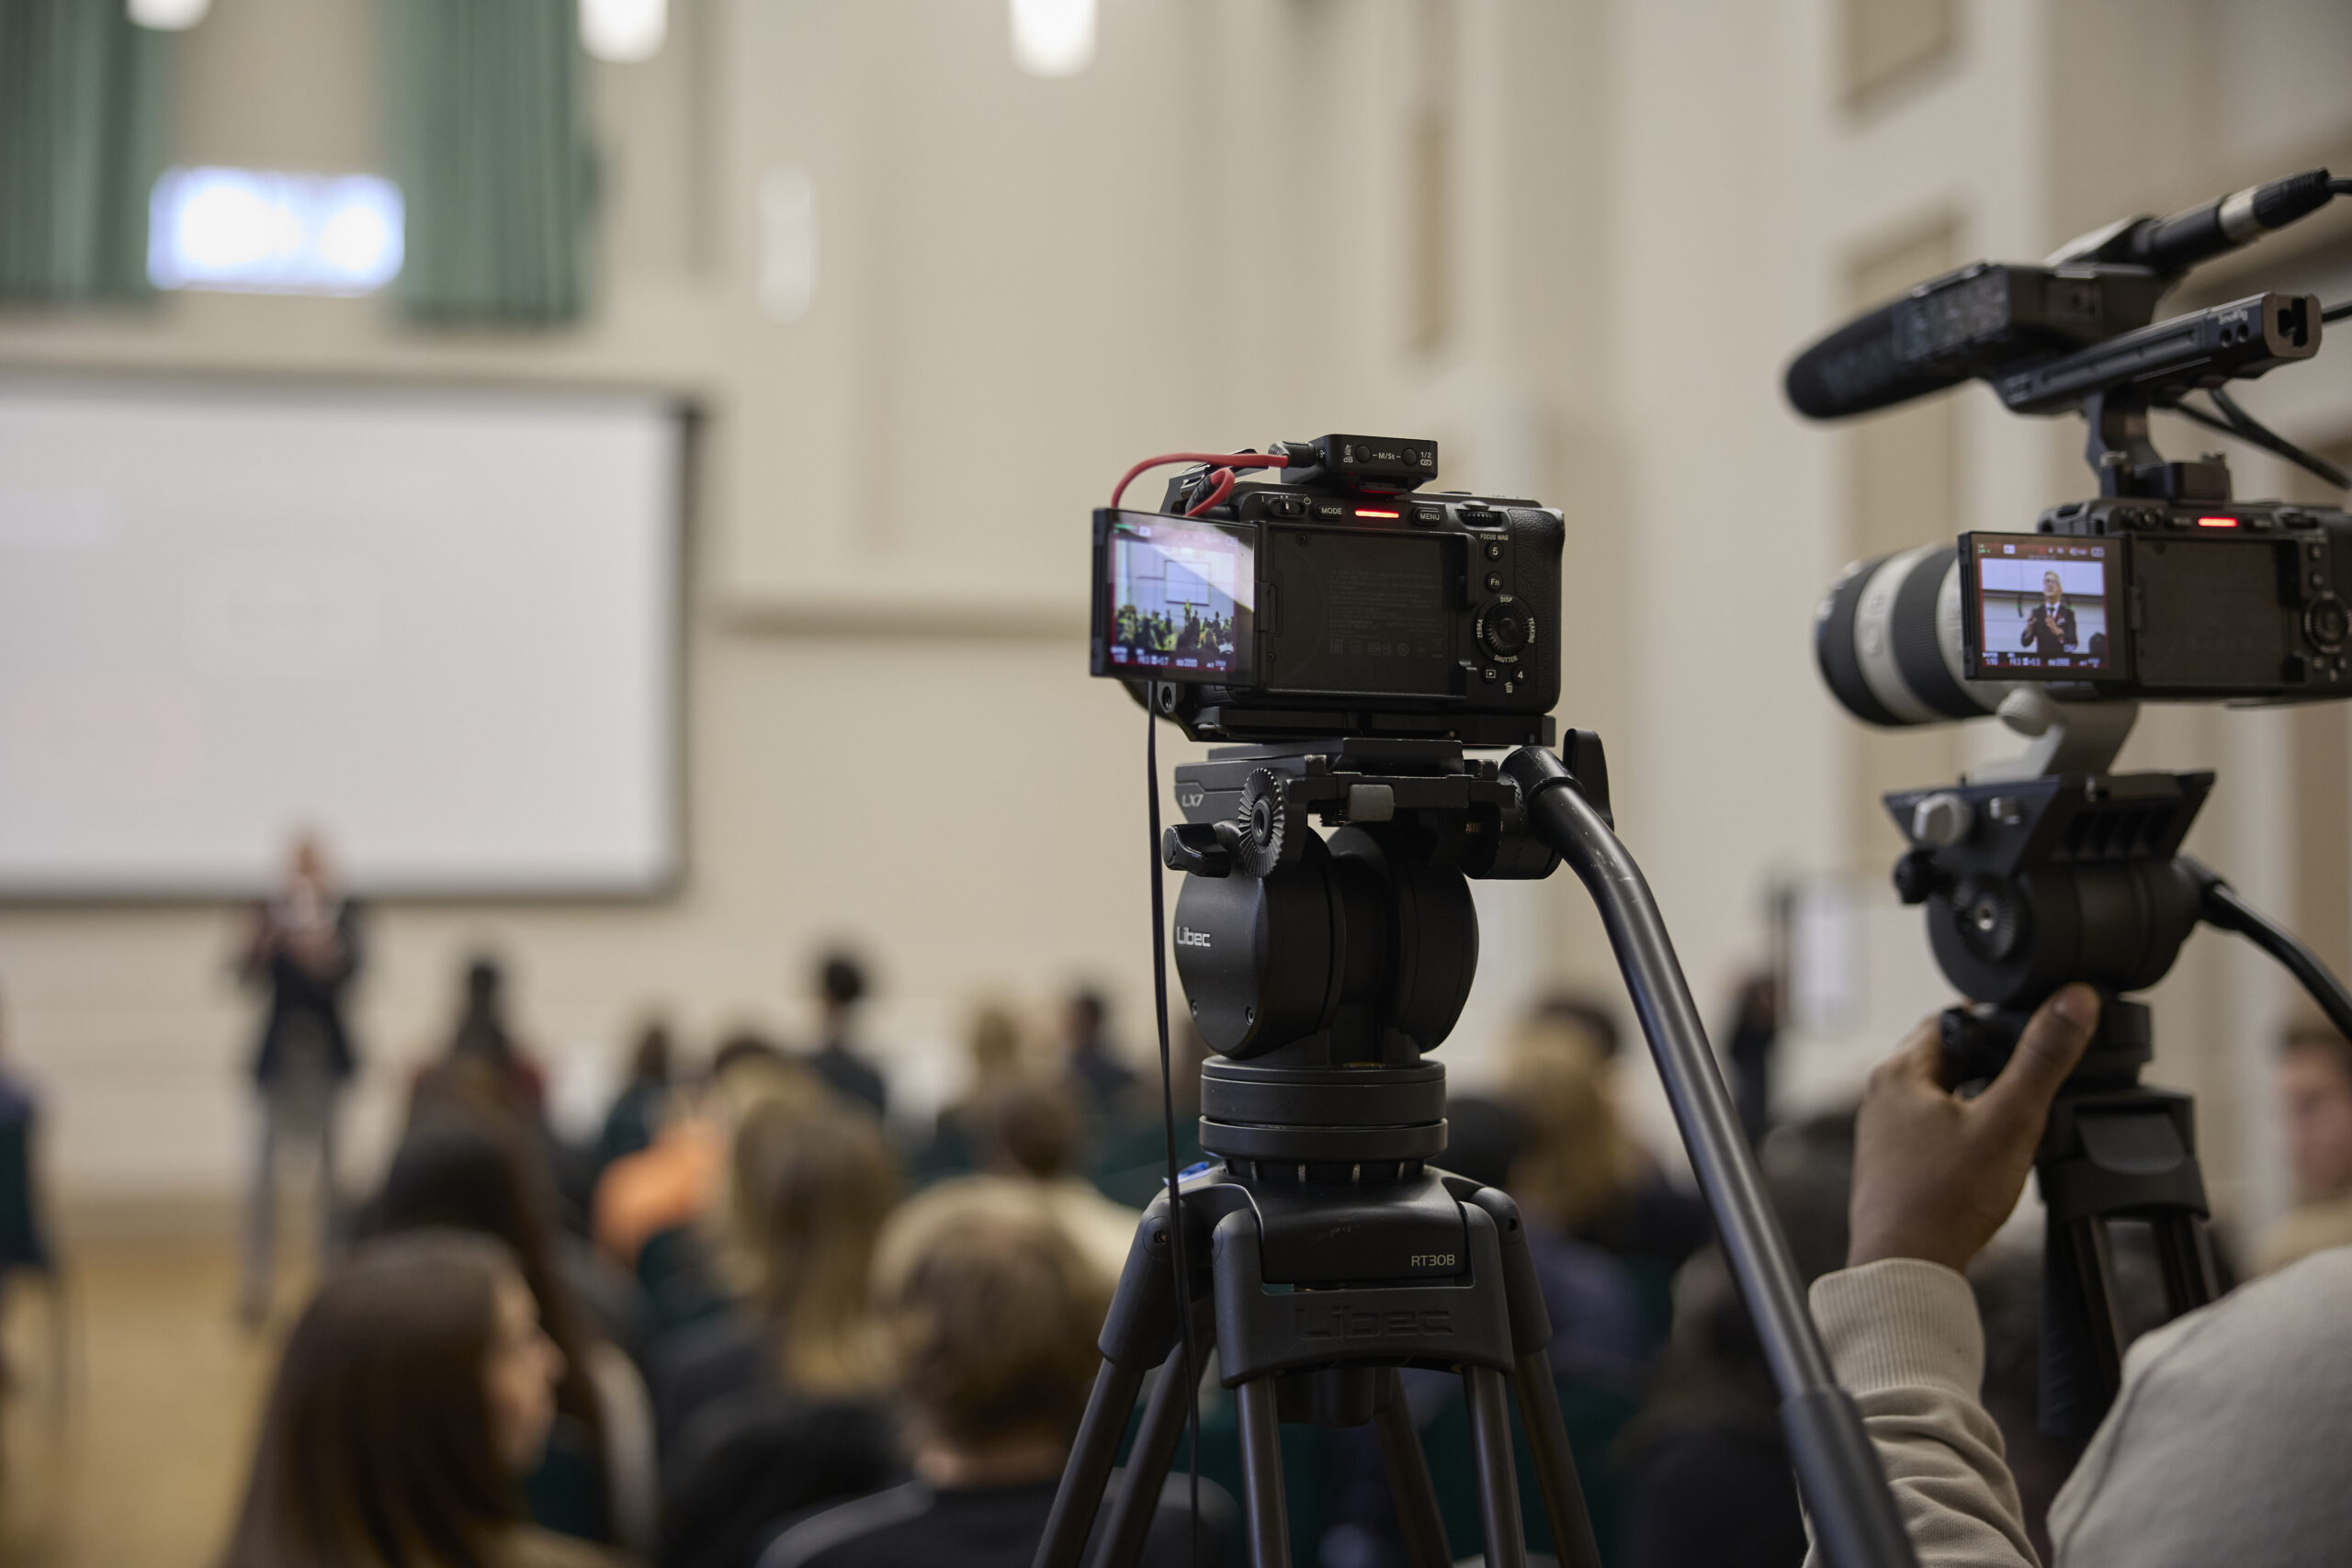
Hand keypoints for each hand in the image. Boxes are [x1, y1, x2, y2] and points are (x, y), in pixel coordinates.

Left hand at [1847, 985, 2100, 1272]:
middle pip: (1947, 1056)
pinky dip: (1965, 1129)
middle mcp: (1883, 1096)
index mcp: (1900, 1072)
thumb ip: (2043, 1059)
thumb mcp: (2009, 1120)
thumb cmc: (1946, 1199)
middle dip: (1990, 1061)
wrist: (1908, 1266)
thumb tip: (2072, 1001)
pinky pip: (1934, 1129)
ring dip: (1978, 1097)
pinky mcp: (1892, 1164)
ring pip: (1941, 1094)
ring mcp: (1884, 1132)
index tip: (2031, 1033)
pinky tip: (1990, 1152)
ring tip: (2017, 1115)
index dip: (1995, 1021)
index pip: (1951, 1019)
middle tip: (2031, 1075)